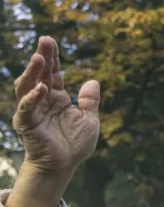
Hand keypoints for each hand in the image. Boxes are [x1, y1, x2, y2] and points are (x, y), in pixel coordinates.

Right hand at [13, 37, 99, 175]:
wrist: (64, 166)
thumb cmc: (74, 144)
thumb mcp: (89, 120)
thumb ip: (89, 101)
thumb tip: (93, 80)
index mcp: (57, 98)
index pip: (53, 73)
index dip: (52, 57)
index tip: (50, 40)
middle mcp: (42, 101)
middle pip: (39, 74)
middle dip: (42, 56)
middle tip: (45, 40)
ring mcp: (33, 111)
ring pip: (27, 86)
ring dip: (33, 72)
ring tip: (40, 58)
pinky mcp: (27, 124)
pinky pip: (27, 108)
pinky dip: (32, 97)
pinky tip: (41, 88)